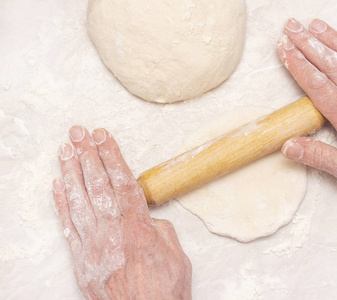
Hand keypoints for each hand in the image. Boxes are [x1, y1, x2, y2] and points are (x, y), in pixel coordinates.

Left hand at [52, 126, 191, 298]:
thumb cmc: (164, 291)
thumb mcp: (176, 255)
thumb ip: (160, 230)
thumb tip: (147, 218)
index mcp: (138, 229)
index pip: (123, 183)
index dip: (112, 157)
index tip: (103, 136)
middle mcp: (112, 233)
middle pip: (98, 186)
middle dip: (87, 155)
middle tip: (78, 132)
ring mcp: (93, 246)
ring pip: (79, 201)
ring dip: (71, 172)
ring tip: (65, 149)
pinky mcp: (81, 260)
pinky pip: (68, 227)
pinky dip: (61, 204)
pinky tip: (57, 185)